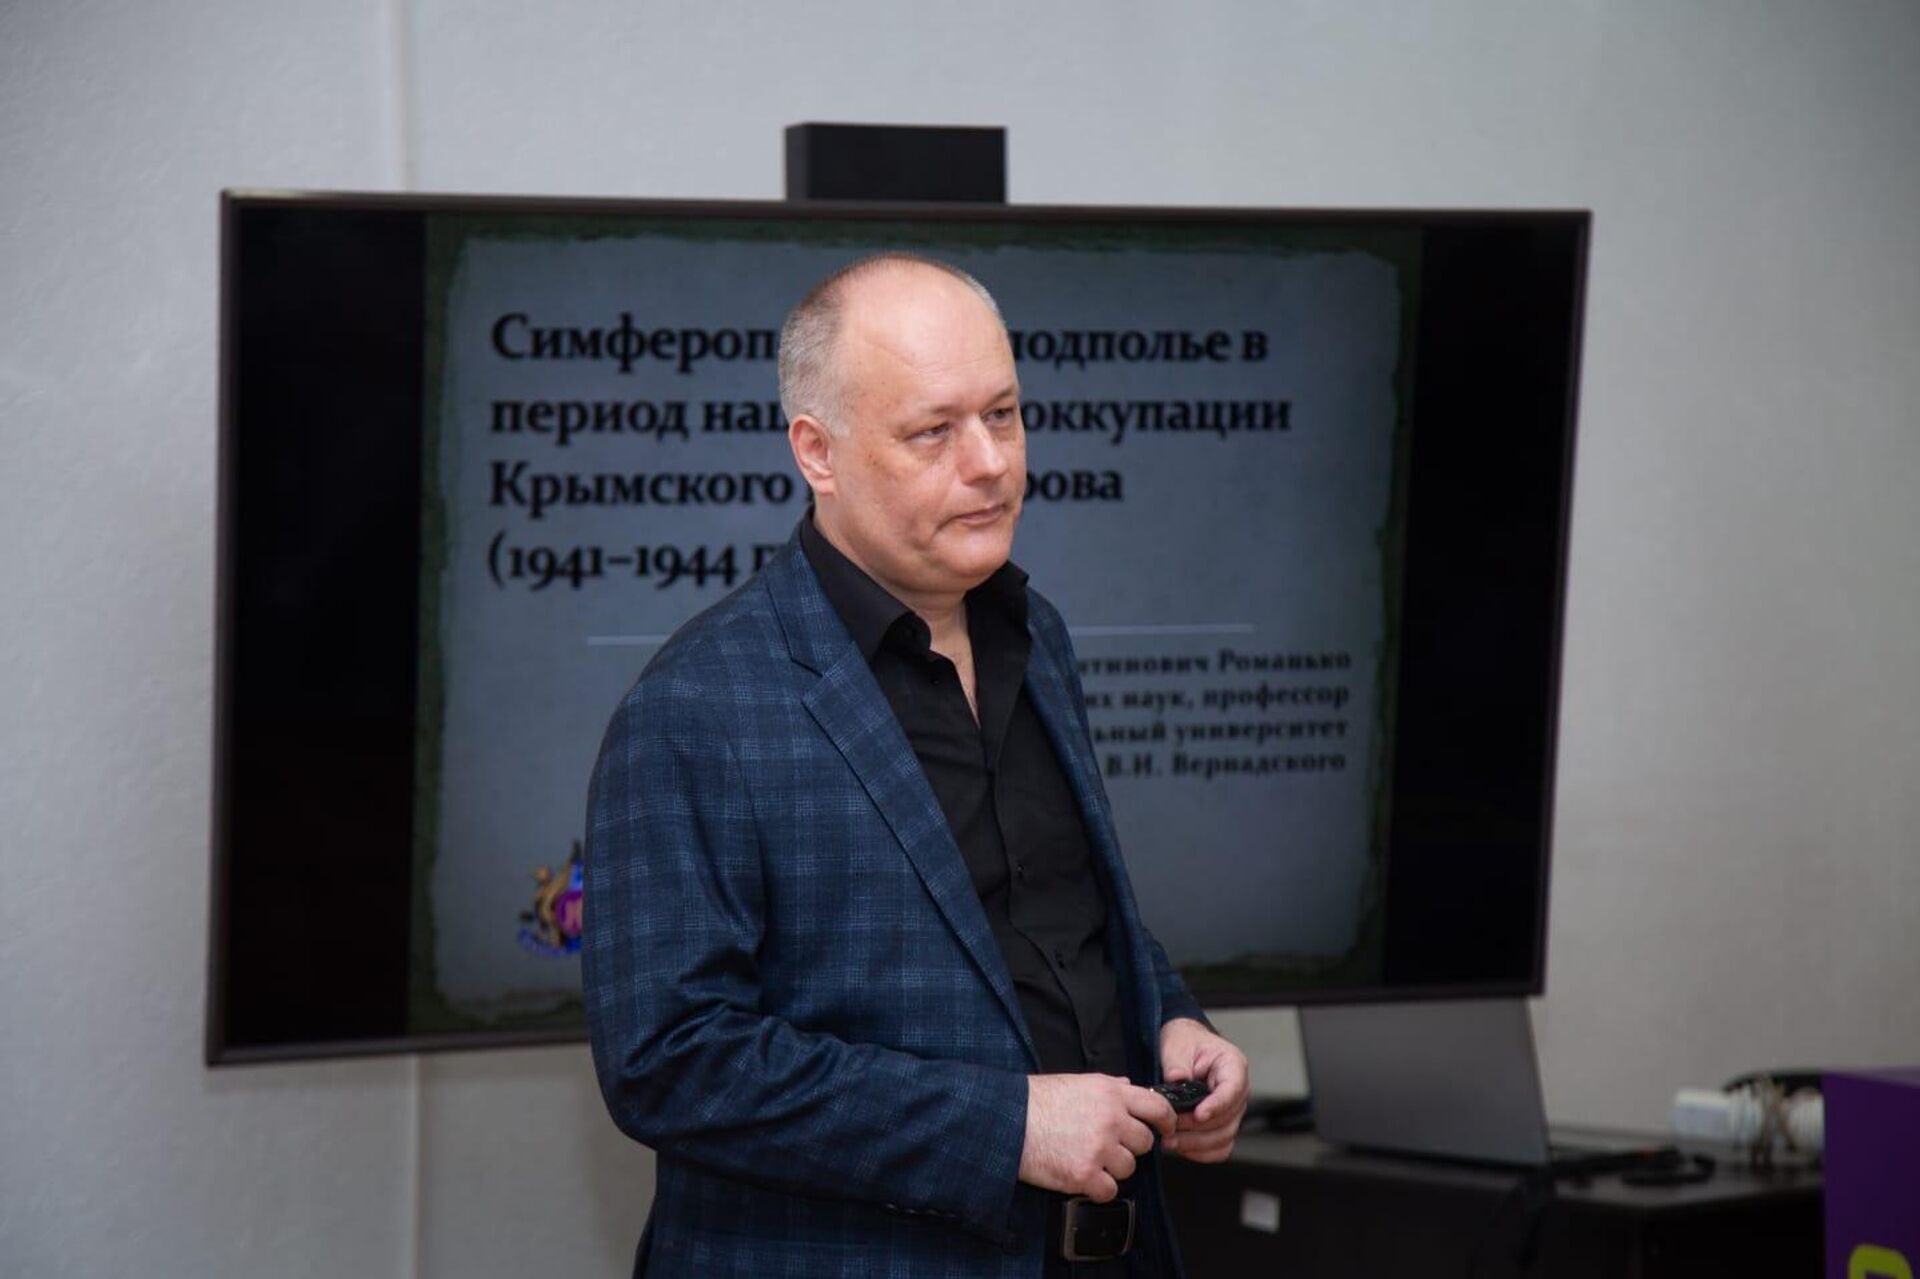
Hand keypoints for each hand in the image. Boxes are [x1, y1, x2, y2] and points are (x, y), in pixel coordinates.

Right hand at [1019, 1073, 1177, 1201]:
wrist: (1008, 1122)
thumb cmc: (1037, 1101)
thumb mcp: (1077, 1082)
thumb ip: (1109, 1086)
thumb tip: (1129, 1086)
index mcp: (1110, 1093)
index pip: (1157, 1108)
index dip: (1166, 1121)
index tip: (1165, 1128)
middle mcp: (1110, 1120)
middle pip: (1144, 1142)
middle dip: (1130, 1146)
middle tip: (1109, 1145)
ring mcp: (1099, 1149)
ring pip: (1129, 1167)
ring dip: (1113, 1168)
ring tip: (1089, 1158)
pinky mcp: (1085, 1175)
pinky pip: (1110, 1190)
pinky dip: (1099, 1188)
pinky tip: (1083, 1175)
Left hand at [1158, 1017, 1248, 1162]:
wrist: (1183, 1047)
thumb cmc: (1184, 1042)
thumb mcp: (1177, 1045)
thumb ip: (1177, 1063)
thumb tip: (1177, 1080)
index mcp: (1233, 1065)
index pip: (1233, 1089)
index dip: (1217, 1105)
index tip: (1199, 1115)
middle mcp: (1237, 1091)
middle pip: (1228, 1119)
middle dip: (1198, 1129)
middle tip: (1170, 1129)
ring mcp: (1231, 1110)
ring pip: (1224, 1137)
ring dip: (1196, 1144)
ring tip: (1170, 1141)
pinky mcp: (1222, 1125)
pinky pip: (1219, 1147)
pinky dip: (1202, 1152)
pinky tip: (1181, 1148)